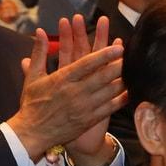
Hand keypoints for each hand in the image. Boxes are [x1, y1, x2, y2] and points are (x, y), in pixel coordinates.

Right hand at [9, 18, 123, 158]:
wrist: (32, 133)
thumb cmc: (32, 104)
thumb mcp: (32, 77)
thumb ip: (38, 52)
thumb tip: (39, 31)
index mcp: (62, 79)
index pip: (87, 63)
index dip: (105, 54)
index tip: (118, 46)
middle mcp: (75, 92)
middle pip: (102, 76)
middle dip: (118, 65)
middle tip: (131, 57)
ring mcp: (84, 108)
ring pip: (108, 92)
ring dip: (122, 81)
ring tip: (133, 71)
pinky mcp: (88, 120)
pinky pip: (109, 108)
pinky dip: (120, 100)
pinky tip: (129, 93)